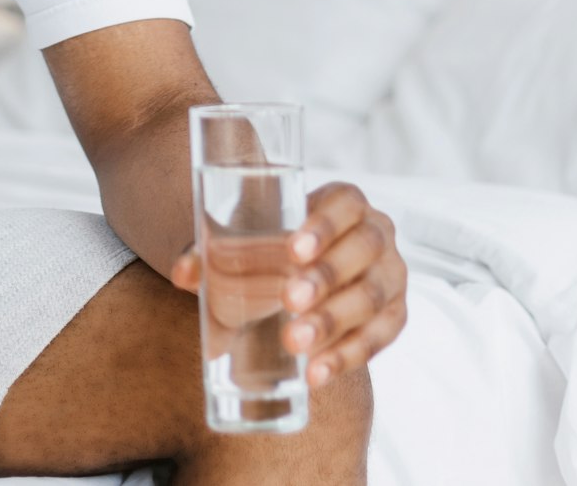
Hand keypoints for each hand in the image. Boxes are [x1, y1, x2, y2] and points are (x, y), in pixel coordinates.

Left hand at [170, 181, 407, 387]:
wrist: (316, 279)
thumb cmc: (279, 251)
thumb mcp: (253, 242)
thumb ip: (215, 253)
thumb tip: (182, 273)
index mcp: (346, 203)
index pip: (346, 203)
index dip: (325, 224)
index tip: (292, 249)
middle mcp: (377, 233)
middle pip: (362, 249)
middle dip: (326, 277)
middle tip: (287, 301)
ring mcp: (391, 275)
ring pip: (372, 296)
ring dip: (334, 322)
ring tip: (294, 342)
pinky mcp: (394, 316)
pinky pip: (379, 338)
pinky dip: (347, 357)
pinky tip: (315, 373)